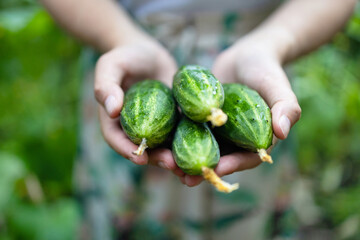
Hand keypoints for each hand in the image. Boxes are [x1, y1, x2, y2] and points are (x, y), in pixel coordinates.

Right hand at [94, 40, 183, 175]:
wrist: (149, 54)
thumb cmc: (125, 57)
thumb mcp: (111, 65)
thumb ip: (106, 85)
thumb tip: (111, 110)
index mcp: (115, 120)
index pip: (116, 139)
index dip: (126, 150)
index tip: (140, 158)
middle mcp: (136, 128)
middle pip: (144, 149)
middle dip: (158, 159)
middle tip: (172, 165)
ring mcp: (156, 126)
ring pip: (164, 146)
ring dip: (176, 158)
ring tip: (189, 167)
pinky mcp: (174, 121)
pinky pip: (180, 133)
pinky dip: (191, 142)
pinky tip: (204, 148)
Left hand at [180, 36, 300, 185]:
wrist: (246, 56)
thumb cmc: (266, 70)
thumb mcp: (277, 85)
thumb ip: (286, 107)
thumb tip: (282, 132)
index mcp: (256, 139)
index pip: (246, 158)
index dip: (233, 166)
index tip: (218, 169)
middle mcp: (235, 139)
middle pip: (220, 158)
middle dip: (203, 169)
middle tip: (187, 179)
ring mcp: (217, 131)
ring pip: (201, 148)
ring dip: (186, 160)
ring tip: (169, 166)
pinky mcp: (201, 120)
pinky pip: (189, 131)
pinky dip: (177, 139)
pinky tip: (162, 145)